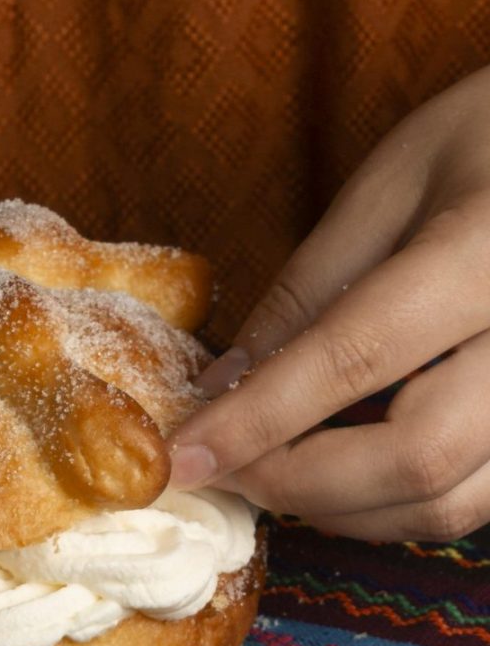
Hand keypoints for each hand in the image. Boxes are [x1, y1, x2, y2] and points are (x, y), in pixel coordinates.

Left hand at [168, 65, 489, 541]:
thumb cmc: (486, 137)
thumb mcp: (386, 187)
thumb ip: (307, 291)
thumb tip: (226, 384)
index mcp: (484, 255)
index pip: (356, 357)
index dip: (258, 419)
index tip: (185, 456)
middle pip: (415, 457)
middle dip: (296, 480)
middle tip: (224, 468)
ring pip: (452, 501)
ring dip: (343, 507)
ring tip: (270, 471)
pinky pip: (477, 496)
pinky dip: (394, 502)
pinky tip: (341, 470)